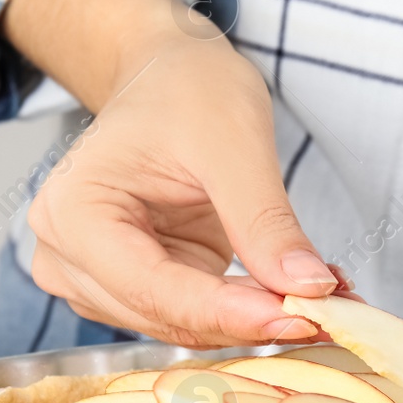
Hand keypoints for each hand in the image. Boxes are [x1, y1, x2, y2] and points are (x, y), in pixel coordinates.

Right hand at [2, 0, 339, 347]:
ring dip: (254, 319)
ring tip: (326, 299)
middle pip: (166, 317)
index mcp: (73, 213)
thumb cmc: (186, 88)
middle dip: (251, 320)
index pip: (154, 288)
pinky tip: (295, 292)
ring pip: (183, 326)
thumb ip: (266, 222)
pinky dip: (247, 308)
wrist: (170, 75)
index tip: (302, 319)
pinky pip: (195, 313)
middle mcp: (68, 257)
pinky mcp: (135, 286)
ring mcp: (96, 278)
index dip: (230, 313)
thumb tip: (310, 289)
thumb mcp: (235, 144)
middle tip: (334, 316)